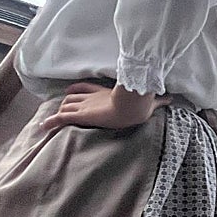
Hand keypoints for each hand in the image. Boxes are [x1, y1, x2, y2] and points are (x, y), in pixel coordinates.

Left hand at [42, 83, 169, 132]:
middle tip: (61, 108)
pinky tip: (43, 127)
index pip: (86, 89)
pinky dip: (51, 122)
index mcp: (105, 94)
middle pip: (72, 96)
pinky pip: (61, 118)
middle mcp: (92, 98)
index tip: (73, 93)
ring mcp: (85, 106)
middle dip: (66, 101)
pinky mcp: (80, 115)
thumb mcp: (150, 103)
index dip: (78, 90)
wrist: (131, 106)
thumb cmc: (139, 104)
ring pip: (65, 106)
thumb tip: (173, 98)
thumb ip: (159, 101)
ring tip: (51, 121)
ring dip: (59, 112)